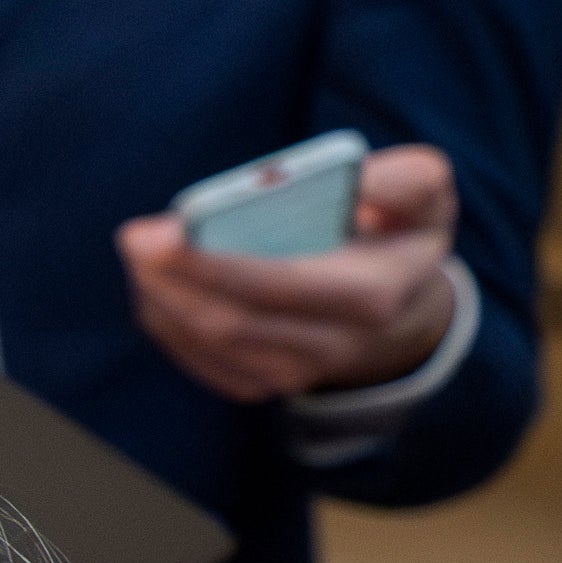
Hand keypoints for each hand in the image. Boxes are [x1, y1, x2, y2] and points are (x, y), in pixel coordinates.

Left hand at [119, 143, 463, 403]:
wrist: (402, 311)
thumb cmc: (400, 234)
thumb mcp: (427, 195)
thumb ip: (405, 179)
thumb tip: (355, 181)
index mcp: (370, 296)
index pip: (278, 286)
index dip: (213, 264)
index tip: (165, 233)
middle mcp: (331, 346)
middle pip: (229, 321)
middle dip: (172, 279)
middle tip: (135, 237)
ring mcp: (293, 374)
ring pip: (204, 341)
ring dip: (161, 296)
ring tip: (140, 250)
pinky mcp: (259, 383)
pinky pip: (195, 356)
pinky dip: (167, 317)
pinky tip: (158, 281)